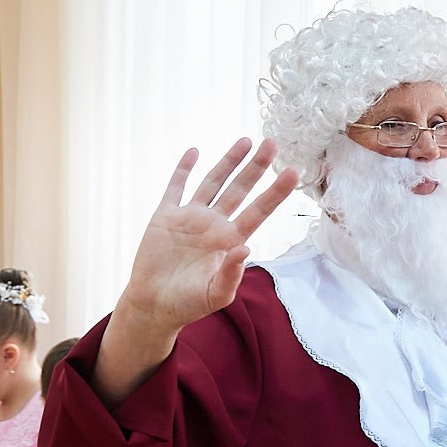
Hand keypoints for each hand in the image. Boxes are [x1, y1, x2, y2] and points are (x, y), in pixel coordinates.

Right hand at [121, 142, 299, 337]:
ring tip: (246, 140)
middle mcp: (213, 224)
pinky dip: (183, 170)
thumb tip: (245, 248)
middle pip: (239, 189)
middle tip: (272, 143)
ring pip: (212, 182)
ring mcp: (189, 218)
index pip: (258, 211)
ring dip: (228, 161)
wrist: (154, 306)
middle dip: (255, 167)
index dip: (275, 192)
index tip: (293, 172)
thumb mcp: (215, 295)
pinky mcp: (165, 217)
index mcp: (229, 241)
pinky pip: (175, 188)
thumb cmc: (188, 304)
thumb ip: (231, 275)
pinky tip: (194, 152)